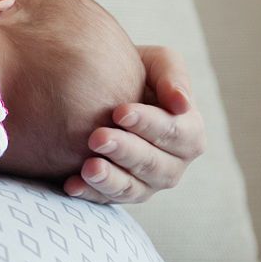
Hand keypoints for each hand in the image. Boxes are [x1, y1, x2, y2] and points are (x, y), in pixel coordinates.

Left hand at [63, 44, 205, 203]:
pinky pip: (107, 198)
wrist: (103, 83)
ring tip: (87, 167)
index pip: (177, 134)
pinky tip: (72, 185)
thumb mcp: (156, 63)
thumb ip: (172, 75)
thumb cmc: (135, 69)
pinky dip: (90, 193)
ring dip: (111, 179)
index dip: (150, 125)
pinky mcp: (120, 191)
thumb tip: (182, 102)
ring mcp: (147, 181)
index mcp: (188, 132)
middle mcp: (172, 163)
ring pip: (134, 188)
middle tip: (96, 138)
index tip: (120, 112)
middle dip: (126, 151)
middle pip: (155, 165)